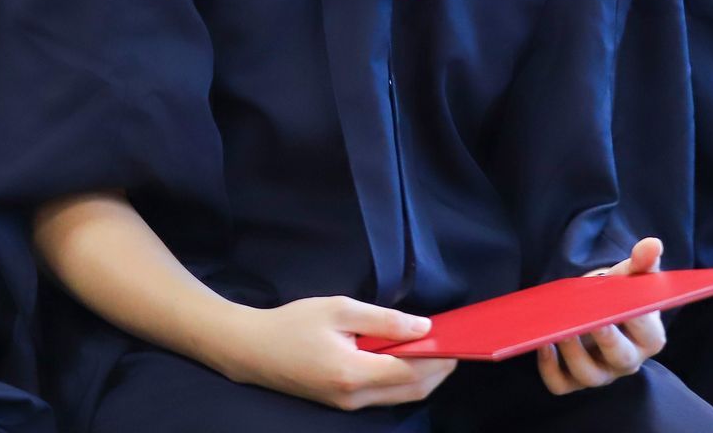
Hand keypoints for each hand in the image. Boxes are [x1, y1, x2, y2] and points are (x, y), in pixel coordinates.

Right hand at [214, 296, 456, 410]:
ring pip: (401, 395)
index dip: (440, 357)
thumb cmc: (293, 323)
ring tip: (438, 348)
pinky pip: (385, 394)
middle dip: (440, 369)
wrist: (252, 350)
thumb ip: (384, 320)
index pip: (411, 370)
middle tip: (456, 344)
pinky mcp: (343, 403)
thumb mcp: (339, 309)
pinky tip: (408, 357)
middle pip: (413, 389)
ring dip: (424, 375)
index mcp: (354, 372)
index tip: (460, 339)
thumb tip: (424, 328)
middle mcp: (355, 396)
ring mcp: (348, 404)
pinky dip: (403, 377)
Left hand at [539, 237, 667, 395]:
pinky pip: (560, 384)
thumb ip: (643, 262)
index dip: (635, 319)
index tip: (620, 301)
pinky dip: (549, 369)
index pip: (648, 332)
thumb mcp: (631, 277)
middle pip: (622, 359)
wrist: (597, 310)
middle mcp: (628, 362)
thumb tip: (652, 244)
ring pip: (589, 375)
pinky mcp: (573, 380)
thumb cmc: (619, 295)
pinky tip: (542, 343)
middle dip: (607, 341)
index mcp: (649, 338)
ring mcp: (601, 374)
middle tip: (591, 320)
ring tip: (559, 329)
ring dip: (573, 354)